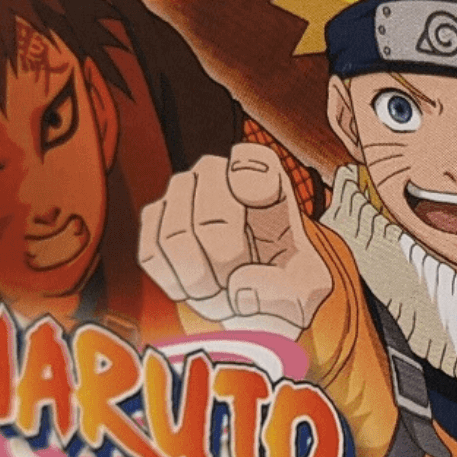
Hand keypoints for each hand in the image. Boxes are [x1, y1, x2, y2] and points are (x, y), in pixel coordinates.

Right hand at [138, 144, 332, 335]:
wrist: (250, 296)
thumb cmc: (282, 284)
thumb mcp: (305, 293)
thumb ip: (284, 294)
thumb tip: (239, 286)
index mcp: (268, 181)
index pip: (253, 160)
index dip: (252, 184)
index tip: (260, 211)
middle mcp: (218, 175)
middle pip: (212, 216)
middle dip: (226, 264)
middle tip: (238, 280)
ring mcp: (181, 194)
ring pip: (176, 237)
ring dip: (199, 279)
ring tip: (219, 289)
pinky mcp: (154, 221)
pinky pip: (151, 254)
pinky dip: (175, 283)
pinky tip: (194, 288)